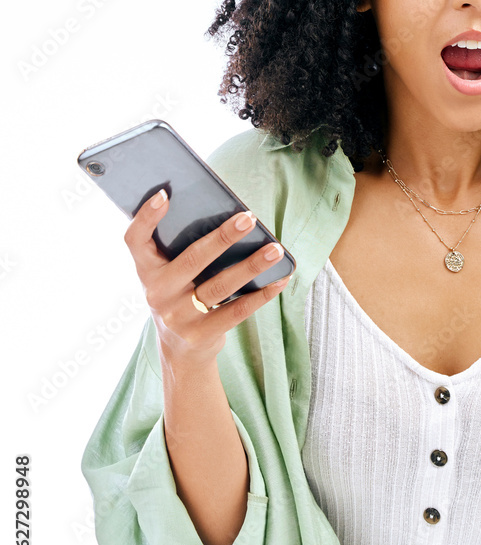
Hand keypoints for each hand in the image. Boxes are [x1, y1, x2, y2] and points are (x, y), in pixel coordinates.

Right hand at [123, 189, 289, 367]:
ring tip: (275, 249)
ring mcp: (179, 316)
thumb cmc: (179, 296)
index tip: (164, 194)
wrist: (178, 350)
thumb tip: (227, 217)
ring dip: (252, 265)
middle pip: (192, 259)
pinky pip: (237, 311)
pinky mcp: (201, 334)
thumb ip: (181, 250)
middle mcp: (158, 293)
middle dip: (223, 237)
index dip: (146, 217)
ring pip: (221, 286)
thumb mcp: (168, 275)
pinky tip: (280, 279)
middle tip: (248, 218)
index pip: (136, 240)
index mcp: (147, 271)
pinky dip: (262, 294)